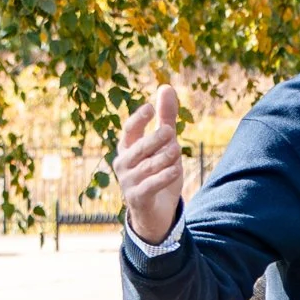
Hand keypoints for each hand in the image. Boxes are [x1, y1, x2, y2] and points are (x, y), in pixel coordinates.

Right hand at [115, 80, 184, 242]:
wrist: (155, 212)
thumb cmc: (158, 172)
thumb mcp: (164, 144)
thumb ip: (165, 117)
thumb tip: (166, 87)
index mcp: (128, 148)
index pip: (129, 130)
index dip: (138, 119)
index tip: (150, 108)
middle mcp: (123, 163)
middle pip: (142, 146)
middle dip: (158, 138)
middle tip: (171, 132)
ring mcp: (128, 181)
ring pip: (150, 164)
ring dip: (167, 158)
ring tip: (176, 152)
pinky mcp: (137, 197)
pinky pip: (152, 183)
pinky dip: (165, 176)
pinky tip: (175, 171)